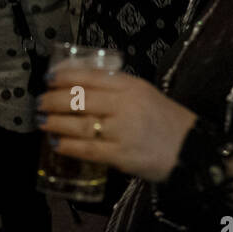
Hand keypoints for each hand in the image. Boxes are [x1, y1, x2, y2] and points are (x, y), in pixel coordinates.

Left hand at [37, 69, 197, 182]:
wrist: (192, 149)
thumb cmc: (166, 120)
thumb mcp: (145, 93)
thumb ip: (117, 88)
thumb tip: (81, 85)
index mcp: (130, 86)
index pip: (90, 76)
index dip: (64, 76)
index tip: (48, 79)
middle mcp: (125, 105)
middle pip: (79, 99)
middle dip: (54, 100)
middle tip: (40, 102)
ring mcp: (122, 131)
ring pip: (79, 124)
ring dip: (55, 122)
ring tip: (42, 122)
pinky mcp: (121, 155)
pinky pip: (88, 149)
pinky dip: (69, 146)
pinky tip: (57, 144)